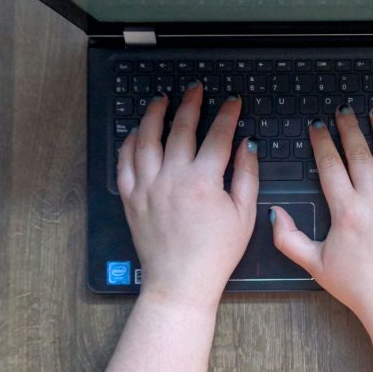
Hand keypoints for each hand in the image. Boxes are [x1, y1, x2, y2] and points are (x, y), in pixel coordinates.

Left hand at [116, 82, 258, 307]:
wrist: (181, 281)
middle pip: (180, 129)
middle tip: (195, 89)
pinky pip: (125, 162)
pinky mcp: (131, 198)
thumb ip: (246, 175)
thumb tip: (247, 145)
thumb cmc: (216, 253)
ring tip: (162, 100)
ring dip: (155, 115)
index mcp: (203, 181)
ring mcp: (147, 186)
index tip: (233, 101)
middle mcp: (172, 178)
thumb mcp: (244, 214)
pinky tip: (137, 133)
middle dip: (190, 104)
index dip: (227, 114)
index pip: (218, 135)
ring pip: (147, 139)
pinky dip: (130, 143)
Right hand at [270, 105, 372, 327]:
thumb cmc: (357, 287)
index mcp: (347, 211)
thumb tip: (273, 213)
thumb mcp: (315, 264)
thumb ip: (289, 237)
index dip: (322, 141)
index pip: (331, 165)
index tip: (318, 126)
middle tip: (344, 111)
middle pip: (360, 154)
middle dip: (349, 128)